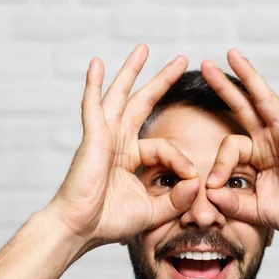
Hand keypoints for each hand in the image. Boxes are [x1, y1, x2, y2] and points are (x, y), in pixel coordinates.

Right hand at [48, 44, 199, 246]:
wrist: (81, 229)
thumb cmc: (110, 221)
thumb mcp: (154, 211)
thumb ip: (177, 198)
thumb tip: (197, 181)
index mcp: (131, 157)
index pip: (165, 147)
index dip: (182, 161)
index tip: (192, 180)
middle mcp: (118, 141)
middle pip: (143, 102)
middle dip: (162, 80)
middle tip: (181, 59)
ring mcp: (104, 136)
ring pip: (120, 96)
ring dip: (131, 71)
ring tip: (143, 49)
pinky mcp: (92, 137)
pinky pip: (93, 106)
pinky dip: (93, 84)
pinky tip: (96, 63)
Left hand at [201, 50, 278, 239]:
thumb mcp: (256, 210)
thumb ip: (232, 202)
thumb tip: (209, 193)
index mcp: (259, 154)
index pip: (229, 146)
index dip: (217, 164)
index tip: (212, 187)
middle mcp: (271, 140)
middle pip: (244, 106)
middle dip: (225, 86)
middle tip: (206, 64)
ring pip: (265, 101)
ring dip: (250, 77)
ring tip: (233, 55)